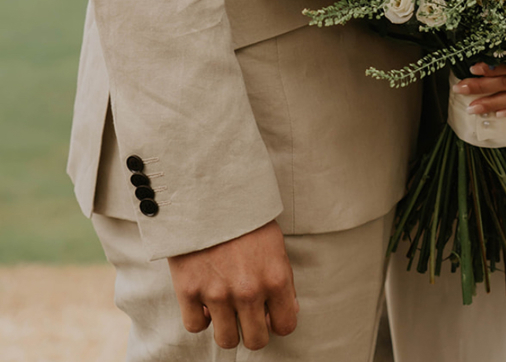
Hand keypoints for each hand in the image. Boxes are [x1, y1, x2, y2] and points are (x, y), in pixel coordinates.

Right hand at [168, 219, 297, 350]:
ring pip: (227, 340)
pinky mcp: (189, 291)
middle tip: (246, 313)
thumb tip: (290, 310)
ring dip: (227, 327)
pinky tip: (204, 299)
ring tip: (226, 307)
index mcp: (276, 277)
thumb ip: (282, 279)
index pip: (286, 325)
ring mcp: (218, 293)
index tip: (269, 313)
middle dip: (253, 330)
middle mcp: (249, 291)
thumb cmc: (245, 216)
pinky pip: (195, 326)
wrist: (209, 192)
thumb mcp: (275, 243)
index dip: (278, 321)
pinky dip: (199, 317)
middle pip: (256, 340)